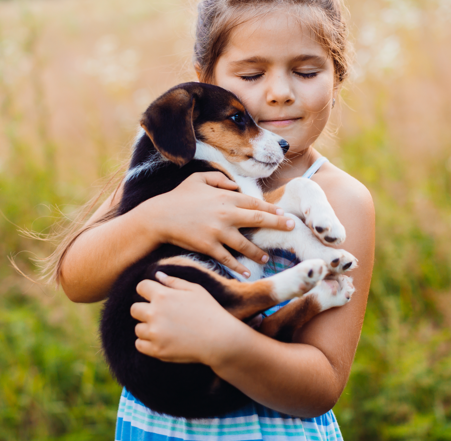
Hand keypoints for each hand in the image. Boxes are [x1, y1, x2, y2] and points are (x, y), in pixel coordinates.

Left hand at [131, 272, 239, 363]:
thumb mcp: (195, 290)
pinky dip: (147, 342)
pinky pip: (139, 344)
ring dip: (147, 327)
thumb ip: (174, 282)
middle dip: (145, 309)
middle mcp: (155, 313)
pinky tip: (160, 339)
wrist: (220, 339)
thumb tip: (157, 275)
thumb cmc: (210, 311)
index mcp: (163, 296)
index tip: (154, 296)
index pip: (141, 287)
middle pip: (134, 309)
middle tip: (161, 315)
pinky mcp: (157, 350)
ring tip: (165, 329)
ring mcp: (154, 333)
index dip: (147, 290)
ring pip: (138, 328)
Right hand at [142, 172, 293, 277]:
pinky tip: (246, 273)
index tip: (283, 214)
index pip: (255, 203)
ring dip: (258, 252)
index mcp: (225, 196)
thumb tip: (235, 185)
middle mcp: (225, 213)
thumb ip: (219, 178)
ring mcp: (218, 231)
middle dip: (277, 224)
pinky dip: (238, 267)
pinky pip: (228, 258)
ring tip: (266, 258)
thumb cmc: (178, 197)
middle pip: (258, 220)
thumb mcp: (198, 179)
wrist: (159, 217)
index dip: (271, 209)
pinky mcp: (209, 246)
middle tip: (291, 228)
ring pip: (246, 244)